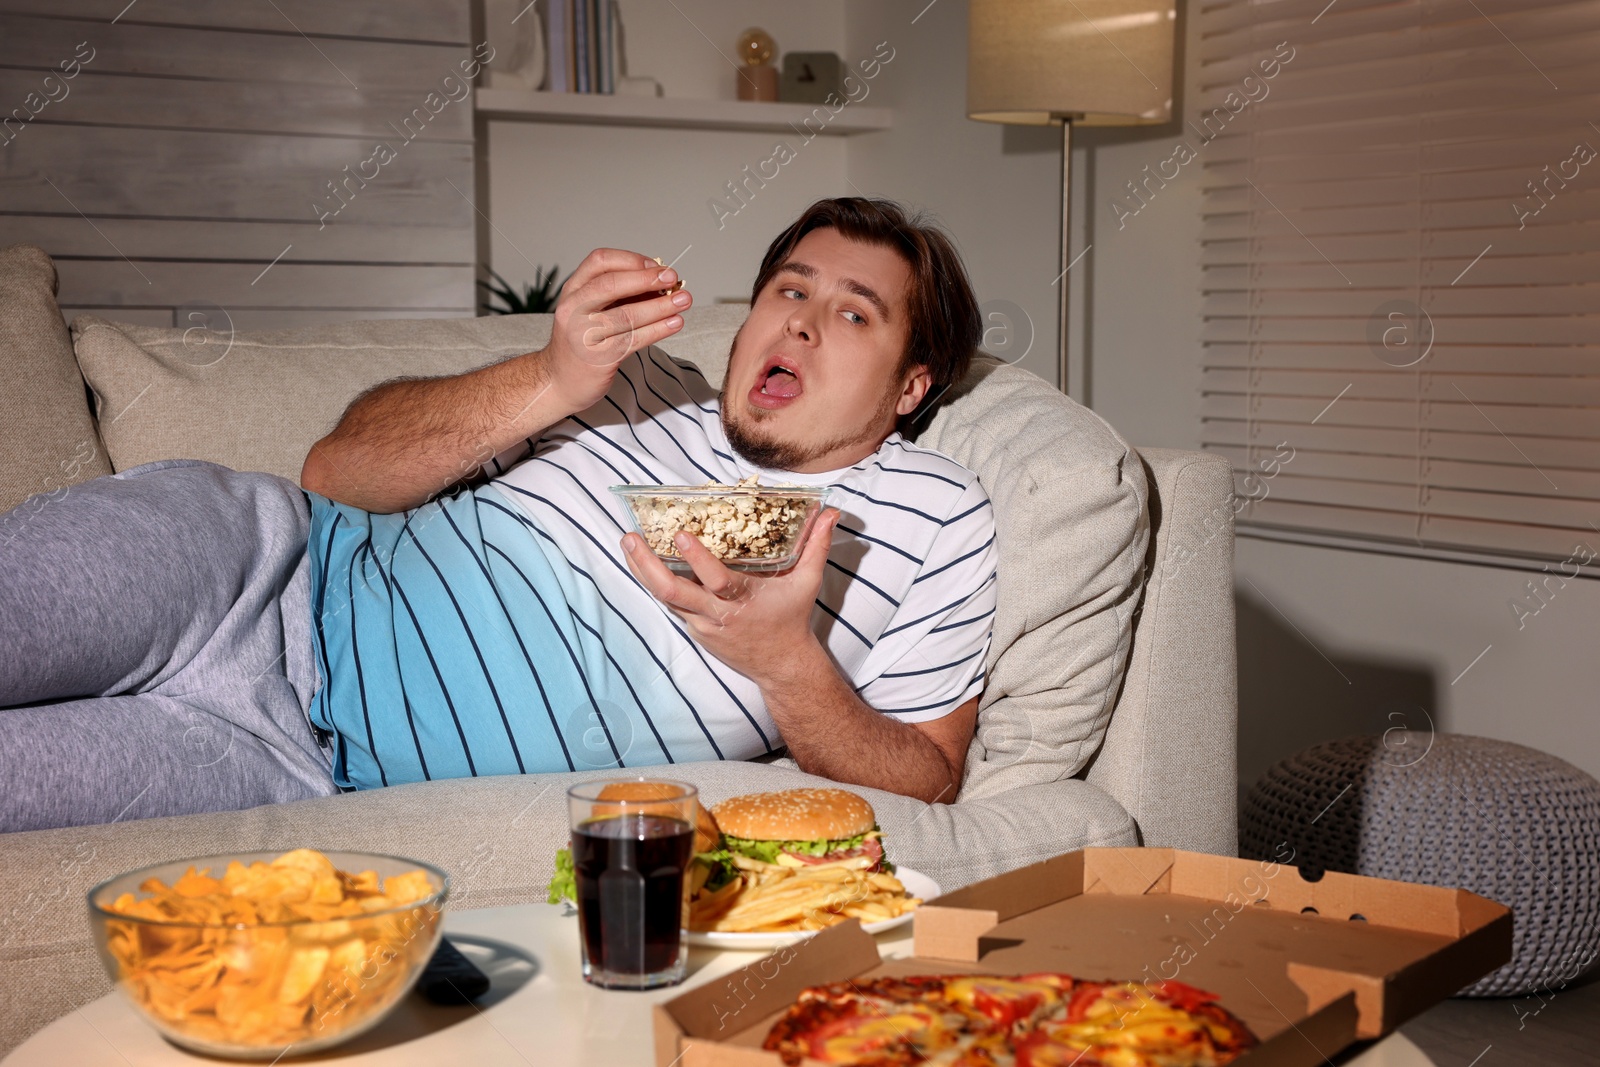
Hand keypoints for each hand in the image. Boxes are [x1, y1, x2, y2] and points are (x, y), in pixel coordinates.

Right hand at [541, 248, 692, 414]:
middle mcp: (574, 309)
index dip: (631, 260)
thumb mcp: (592, 310)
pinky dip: (658, 329)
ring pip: (626, 314)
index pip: (600, 261)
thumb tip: (661, 282)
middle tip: (673, 279)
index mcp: (573, 290)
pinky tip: (675, 323)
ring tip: (683, 301)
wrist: (560, 381)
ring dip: (660, 306)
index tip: (657, 266)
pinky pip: (634, 339)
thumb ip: (619, 295)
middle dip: (646, 279)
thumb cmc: (582, 341)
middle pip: (611, 285)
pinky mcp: (598, 358)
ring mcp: (583, 334)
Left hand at [621, 508, 840, 686]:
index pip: (716, 580)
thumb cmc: (791, 618)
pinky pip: (670, 603)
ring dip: (642, 570)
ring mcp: (701, 622)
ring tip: (628, 542)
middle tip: (631, 537)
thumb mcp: (807, 582)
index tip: (681, 534)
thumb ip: (816, 546)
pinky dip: (653, 581)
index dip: (697, 560)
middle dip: (647, 565)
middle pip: (672, 592)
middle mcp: (717, 613)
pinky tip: (641, 559)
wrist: (780, 665)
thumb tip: (830, 512)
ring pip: (663, 598)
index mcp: (743, 599)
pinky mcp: (694, 627)